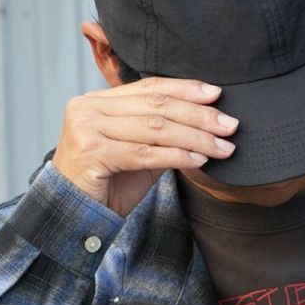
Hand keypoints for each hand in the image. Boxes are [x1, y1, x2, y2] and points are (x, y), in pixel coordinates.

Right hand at [51, 76, 239, 217]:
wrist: (74, 217)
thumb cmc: (106, 187)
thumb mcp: (136, 154)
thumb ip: (158, 135)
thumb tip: (204, 123)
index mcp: (97, 100)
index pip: (148, 88)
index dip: (185, 89)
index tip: (217, 94)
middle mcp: (88, 107)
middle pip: (155, 105)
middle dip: (198, 115)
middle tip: (230, 125)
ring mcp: (87, 128)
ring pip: (154, 128)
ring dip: (195, 138)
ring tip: (222, 147)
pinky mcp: (91, 152)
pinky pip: (144, 153)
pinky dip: (176, 157)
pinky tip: (199, 161)